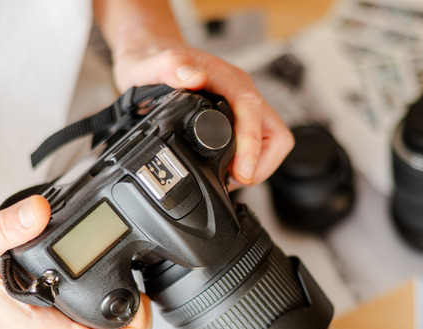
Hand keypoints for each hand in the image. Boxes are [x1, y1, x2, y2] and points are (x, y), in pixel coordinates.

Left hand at [111, 45, 293, 188]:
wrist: (151, 53)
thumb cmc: (151, 58)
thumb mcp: (147, 63)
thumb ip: (168, 66)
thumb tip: (193, 77)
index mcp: (225, 78)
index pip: (252, 111)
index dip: (252, 145)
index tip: (242, 171)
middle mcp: (239, 90)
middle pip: (274, 132)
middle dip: (261, 163)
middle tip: (236, 181)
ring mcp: (242, 104)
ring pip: (272, 140)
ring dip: (259, 164)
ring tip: (232, 178)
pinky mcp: (239, 116)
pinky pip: (260, 142)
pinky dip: (251, 161)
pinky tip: (228, 169)